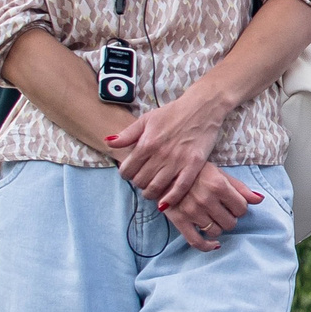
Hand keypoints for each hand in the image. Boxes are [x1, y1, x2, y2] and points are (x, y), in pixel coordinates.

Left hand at [105, 88, 229, 210]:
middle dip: (138, 183)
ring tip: (151, 190)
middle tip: (143, 179)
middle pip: (140, 181)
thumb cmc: (173, 113)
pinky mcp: (194, 166)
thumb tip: (108, 142)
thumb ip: (127, 134)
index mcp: (147, 143)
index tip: (130, 173)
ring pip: (156, 188)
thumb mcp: (147, 119)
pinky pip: (179, 189)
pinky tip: (165, 203)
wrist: (202, 108)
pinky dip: (170, 199)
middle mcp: (160, 154)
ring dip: (150, 193)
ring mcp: (178, 161)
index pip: (127, 170)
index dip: (125, 174)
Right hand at [161, 167, 261, 251]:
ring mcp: (192, 212)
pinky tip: (214, 243)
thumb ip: (240, 188)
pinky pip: (197, 242)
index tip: (233, 205)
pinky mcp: (180, 221)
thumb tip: (260, 200)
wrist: (166, 172)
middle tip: (222, 211)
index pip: (242, 208)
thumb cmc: (196, 172)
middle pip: (231, 222)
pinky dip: (208, 246)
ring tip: (212, 218)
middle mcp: (206, 199)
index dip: (239, 208)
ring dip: (218, 227)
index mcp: (218, 185)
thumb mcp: (220, 174)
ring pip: (216, 232)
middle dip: (230, 218)